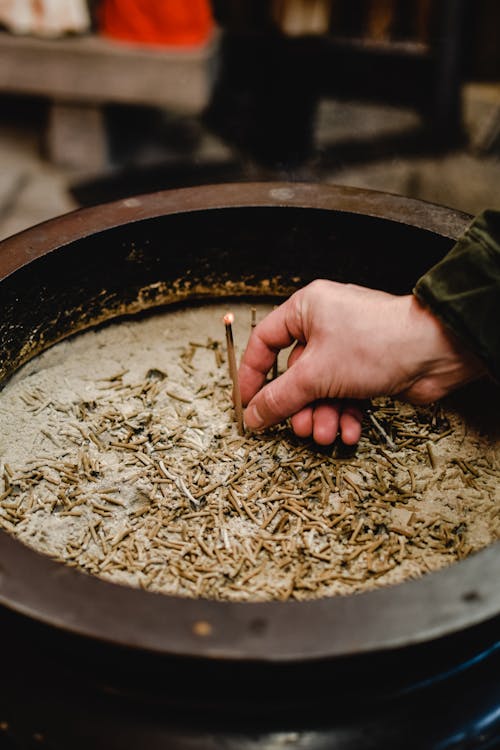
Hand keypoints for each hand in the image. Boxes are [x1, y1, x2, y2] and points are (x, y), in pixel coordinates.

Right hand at [238, 279, 483, 444]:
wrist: (435, 352)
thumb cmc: (376, 343)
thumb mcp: (315, 375)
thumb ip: (279, 398)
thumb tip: (252, 416)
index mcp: (306, 309)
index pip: (264, 341)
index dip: (252, 375)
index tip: (246, 404)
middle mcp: (325, 324)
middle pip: (295, 374)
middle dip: (299, 407)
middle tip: (300, 428)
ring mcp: (348, 347)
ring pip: (321, 390)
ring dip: (323, 417)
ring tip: (328, 434)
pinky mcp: (368, 368)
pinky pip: (345, 396)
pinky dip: (346, 416)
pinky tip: (350, 433)